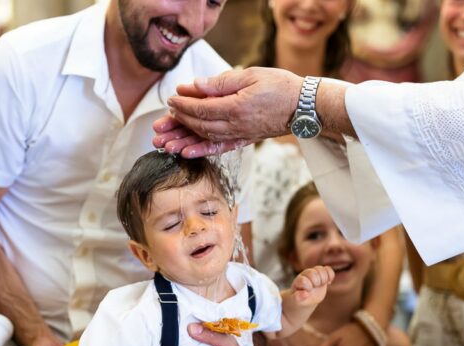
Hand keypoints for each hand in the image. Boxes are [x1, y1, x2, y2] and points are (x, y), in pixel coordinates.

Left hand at [152, 67, 302, 157]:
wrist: (304, 107)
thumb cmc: (280, 86)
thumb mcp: (251, 75)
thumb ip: (221, 83)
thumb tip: (195, 86)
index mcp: (236, 107)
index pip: (201, 108)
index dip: (182, 105)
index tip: (170, 99)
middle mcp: (235, 125)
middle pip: (198, 126)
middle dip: (176, 124)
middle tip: (159, 123)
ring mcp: (240, 135)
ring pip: (204, 139)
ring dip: (182, 141)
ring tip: (164, 143)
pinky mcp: (244, 140)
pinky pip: (219, 148)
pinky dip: (201, 151)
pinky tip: (186, 153)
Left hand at [292, 266, 334, 305]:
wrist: (306, 297)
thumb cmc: (300, 299)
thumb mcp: (297, 300)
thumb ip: (298, 298)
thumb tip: (305, 294)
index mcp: (298, 281)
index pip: (304, 281)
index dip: (308, 287)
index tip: (308, 292)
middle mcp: (305, 275)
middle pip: (312, 273)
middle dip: (316, 282)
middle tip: (315, 287)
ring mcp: (313, 273)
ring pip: (320, 269)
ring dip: (323, 279)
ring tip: (321, 285)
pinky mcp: (321, 274)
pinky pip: (328, 269)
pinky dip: (330, 275)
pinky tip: (328, 282)